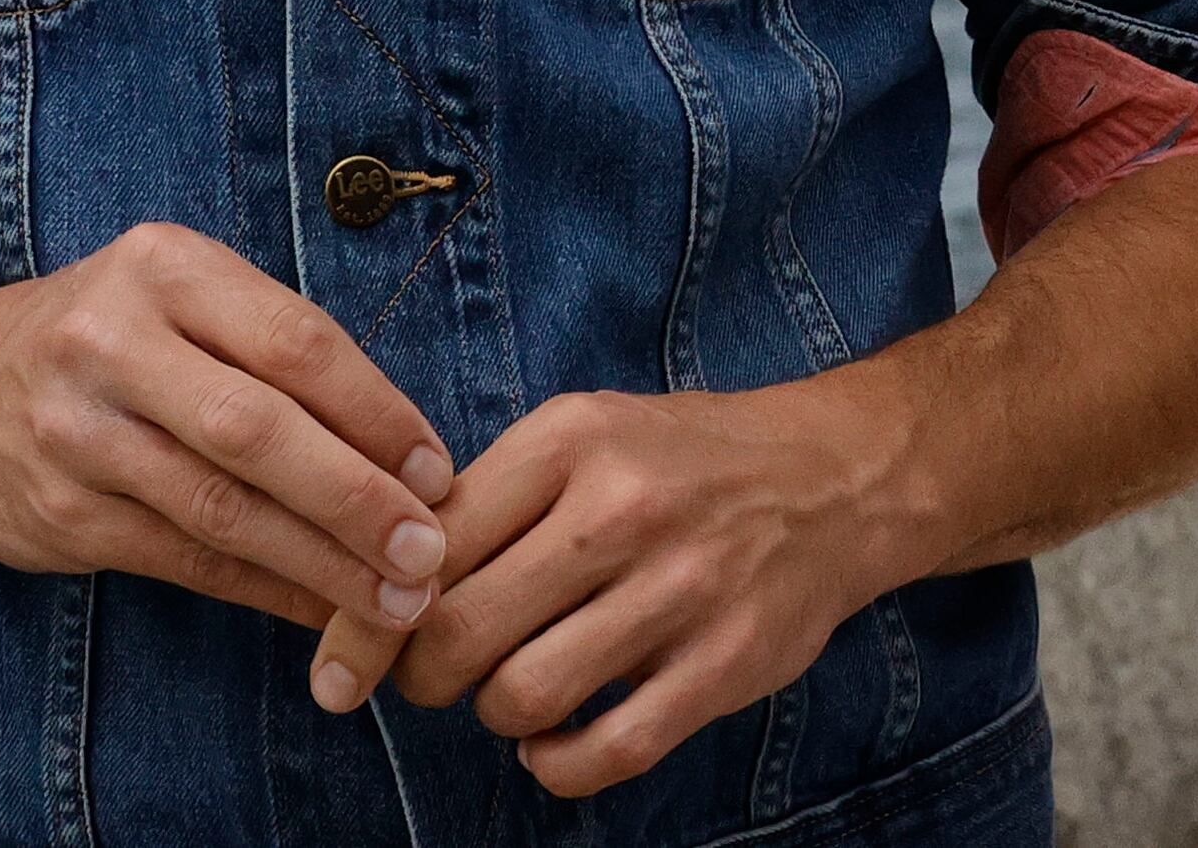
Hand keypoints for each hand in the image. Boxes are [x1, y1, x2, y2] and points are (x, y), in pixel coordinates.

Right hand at [0, 221, 458, 635]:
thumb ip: (273, 347)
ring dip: (320, 563)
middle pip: (257, 430)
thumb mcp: (180, 295)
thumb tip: (404, 449)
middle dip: (355, 498)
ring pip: (219, 509)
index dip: (377, 412)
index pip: (295, 342)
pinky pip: (181, 559)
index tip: (439, 471)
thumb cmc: (107, 334)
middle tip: (430, 548)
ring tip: (397, 598)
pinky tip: (320, 609)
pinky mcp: (57, 515)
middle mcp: (112, 344)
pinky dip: (262, 589)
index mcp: (165, 269)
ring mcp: (76, 434)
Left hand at [306, 381, 905, 794]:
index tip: (356, 654)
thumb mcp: (585, 434)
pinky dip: (556, 764)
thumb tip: (369, 592)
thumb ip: (485, 501)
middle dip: (422, 676)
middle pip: (457, 634)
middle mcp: (625, 509)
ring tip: (516, 689)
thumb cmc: (682, 462)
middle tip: (438, 675)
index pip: (423, 547)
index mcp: (573, 440)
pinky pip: (602, 754)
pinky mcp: (726, 664)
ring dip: (496, 714)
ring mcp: (682, 590)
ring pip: (520, 699)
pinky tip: (557, 739)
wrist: (840, 478)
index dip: (370, 616)